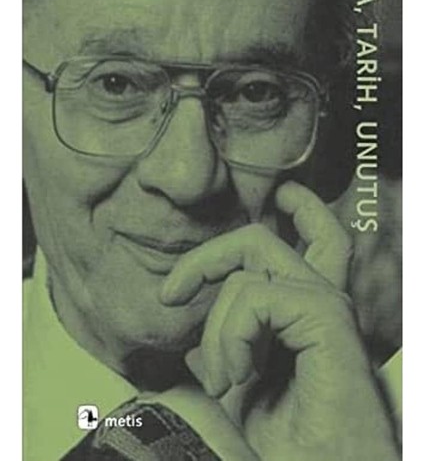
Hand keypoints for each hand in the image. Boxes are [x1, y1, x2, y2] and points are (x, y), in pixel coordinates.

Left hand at [160, 182, 398, 459]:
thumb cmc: (290, 442)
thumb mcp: (242, 383)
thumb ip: (228, 344)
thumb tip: (196, 326)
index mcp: (308, 309)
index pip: (308, 237)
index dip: (286, 213)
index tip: (238, 229)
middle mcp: (321, 297)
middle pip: (260, 237)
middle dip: (207, 256)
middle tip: (172, 293)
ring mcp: (324, 302)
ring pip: (249, 263)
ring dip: (217, 326)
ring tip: (225, 378)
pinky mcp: (325, 314)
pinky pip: (254, 295)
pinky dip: (231, 334)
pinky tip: (238, 376)